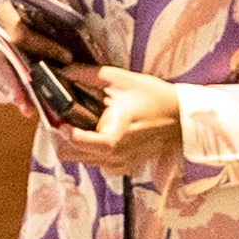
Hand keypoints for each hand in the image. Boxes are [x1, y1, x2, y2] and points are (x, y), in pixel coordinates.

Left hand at [45, 67, 183, 171]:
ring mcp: (121, 163)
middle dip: (62, 137)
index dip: (69, 134)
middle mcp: (119, 152)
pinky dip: (87, 153)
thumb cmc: (154, 97)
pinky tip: (91, 137)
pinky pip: (96, 164)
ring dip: (72, 146)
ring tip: (71, 126)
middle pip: (76, 154)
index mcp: (120, 129)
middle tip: (58, 120)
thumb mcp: (123, 78)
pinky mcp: (123, 167)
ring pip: (82, 161)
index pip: (88, 142)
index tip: (61, 121)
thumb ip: (88, 74)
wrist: (180, 119)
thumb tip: (62, 71)